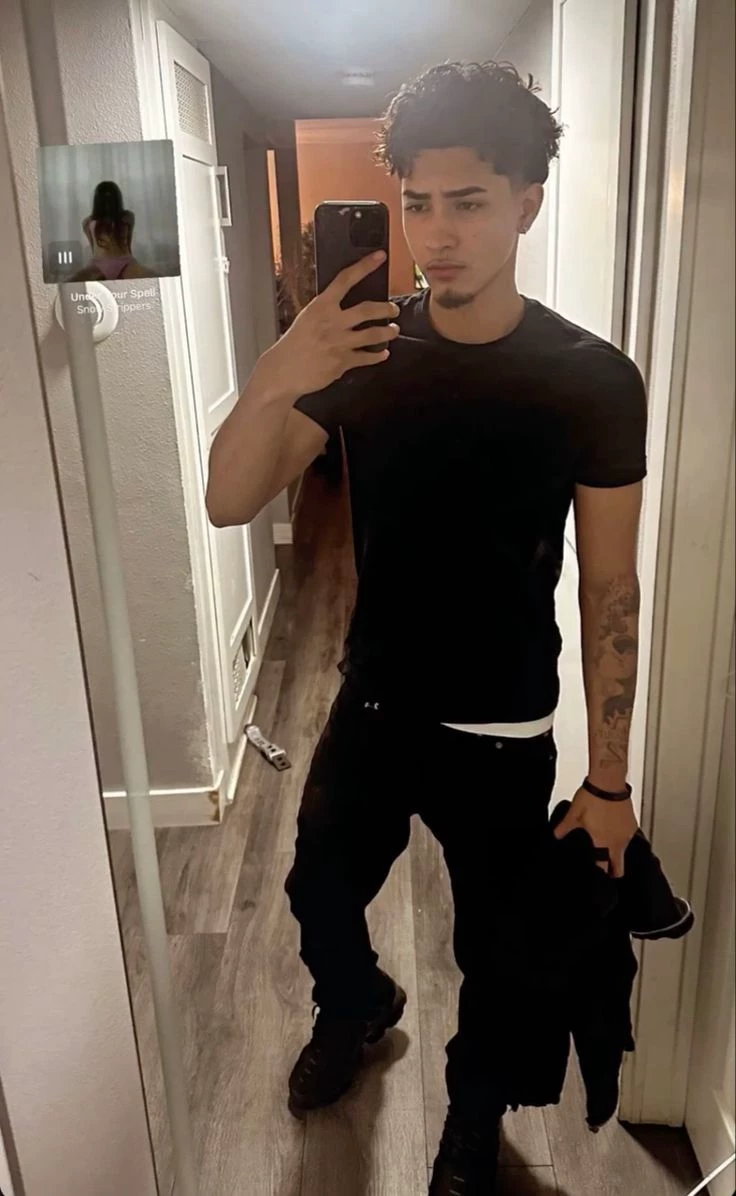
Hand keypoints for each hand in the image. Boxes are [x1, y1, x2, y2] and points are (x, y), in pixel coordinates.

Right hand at [258, 252, 399, 398]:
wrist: (283, 371)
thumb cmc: (293, 344)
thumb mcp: (307, 318)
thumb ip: (327, 310)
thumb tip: (345, 306)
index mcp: (321, 306)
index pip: (346, 280)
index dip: (365, 266)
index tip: (379, 257)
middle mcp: (333, 322)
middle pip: (368, 309)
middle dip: (386, 308)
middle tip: (394, 309)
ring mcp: (339, 343)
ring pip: (374, 334)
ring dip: (389, 332)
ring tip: (394, 330)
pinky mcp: (343, 362)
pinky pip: (368, 357)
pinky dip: (379, 355)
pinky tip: (383, 353)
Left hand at [554, 787, 637, 877]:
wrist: (609, 781)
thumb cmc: (593, 796)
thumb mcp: (574, 814)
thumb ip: (564, 828)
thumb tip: (557, 835)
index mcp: (603, 843)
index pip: (604, 868)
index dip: (599, 875)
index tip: (595, 876)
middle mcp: (618, 841)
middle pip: (620, 867)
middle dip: (613, 871)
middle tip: (605, 869)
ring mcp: (627, 833)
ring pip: (624, 852)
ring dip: (615, 852)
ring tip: (604, 844)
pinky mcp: (633, 824)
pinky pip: (627, 838)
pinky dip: (620, 838)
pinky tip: (611, 830)